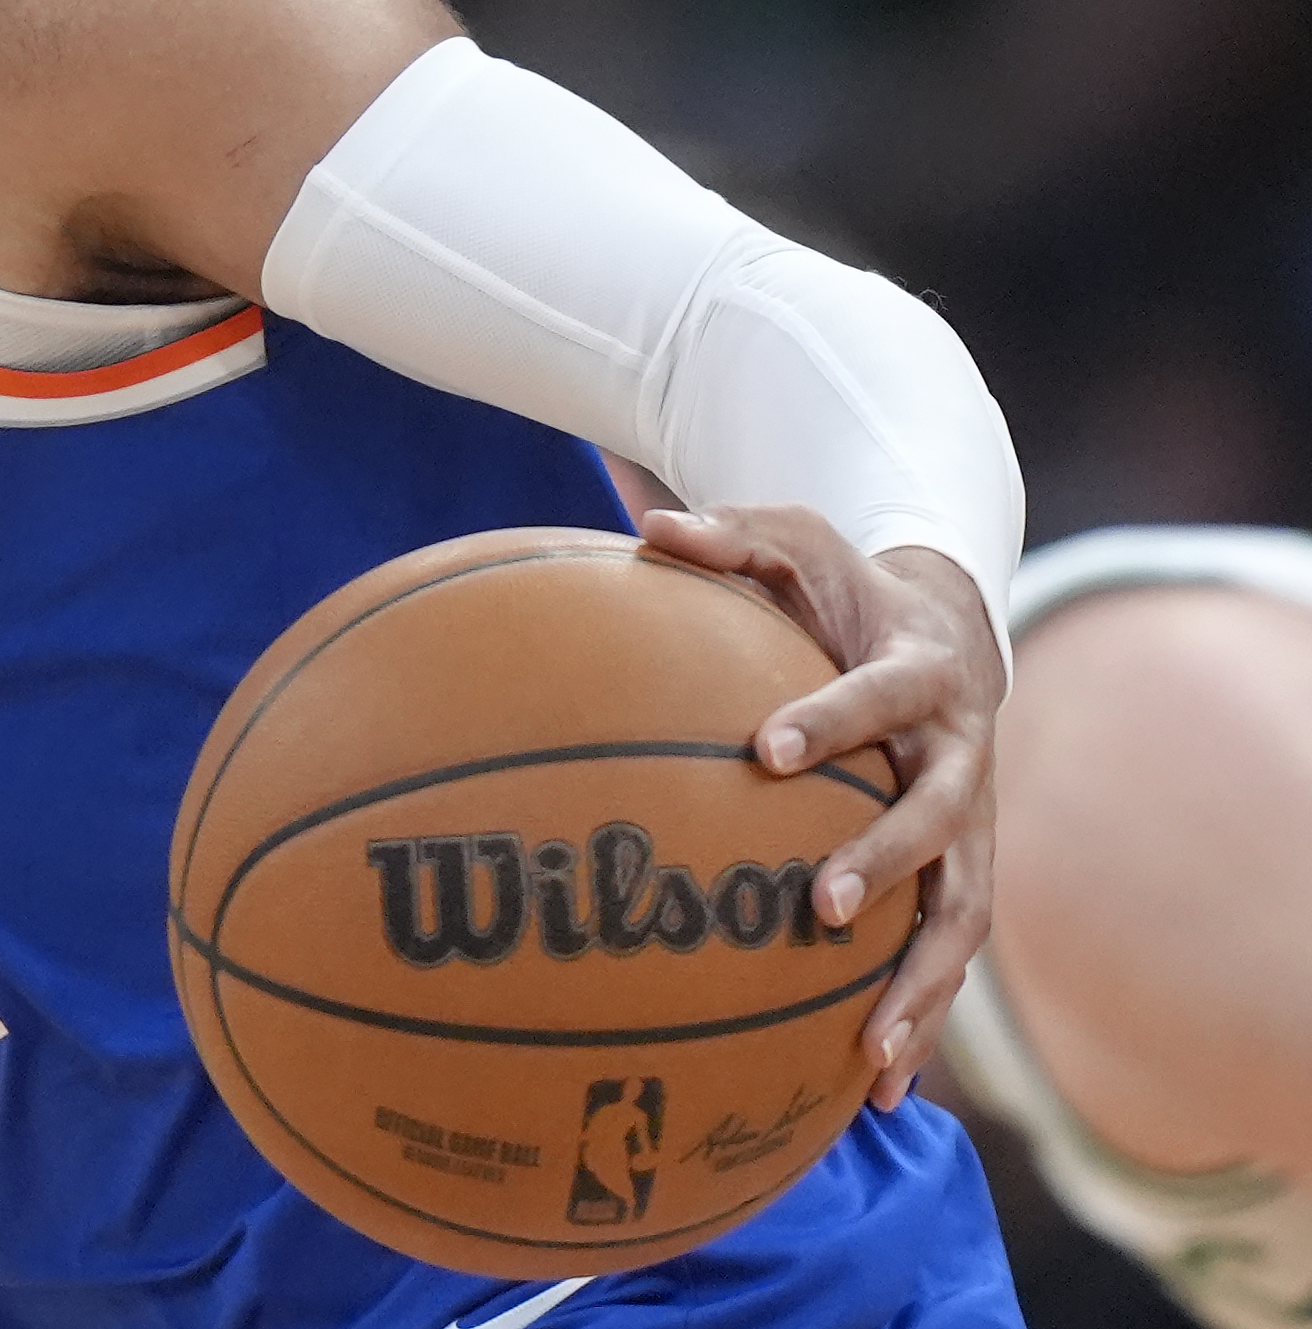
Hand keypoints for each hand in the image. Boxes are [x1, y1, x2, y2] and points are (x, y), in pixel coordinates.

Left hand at [635, 504, 1000, 1109]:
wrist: (950, 635)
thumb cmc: (846, 591)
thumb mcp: (795, 544)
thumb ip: (727, 536)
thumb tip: (645, 524)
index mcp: (922, 678)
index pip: (880, 696)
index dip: (829, 720)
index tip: (761, 749)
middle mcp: (961, 761)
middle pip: (937, 818)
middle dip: (883, 861)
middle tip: (815, 904)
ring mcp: (972, 831)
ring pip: (961, 915)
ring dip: (920, 982)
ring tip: (868, 1051)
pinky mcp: (962, 881)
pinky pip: (945, 960)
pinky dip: (917, 1020)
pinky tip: (871, 1094)